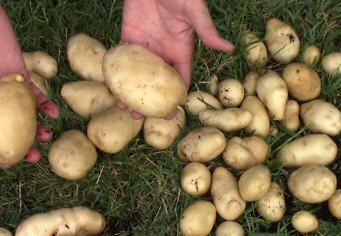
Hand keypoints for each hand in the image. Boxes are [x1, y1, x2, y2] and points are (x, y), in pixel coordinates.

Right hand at [0, 3, 58, 163]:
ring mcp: (9, 91)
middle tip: (34, 157)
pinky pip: (36, 96)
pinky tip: (54, 113)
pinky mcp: (22, 78)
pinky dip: (45, 105)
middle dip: (21, 145)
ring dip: (36, 128)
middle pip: (8, 130)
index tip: (6, 165)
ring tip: (47, 137)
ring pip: (25, 117)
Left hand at [120, 0, 233, 118]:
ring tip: (123, 108)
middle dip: (149, 101)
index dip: (176, 97)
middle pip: (156, 83)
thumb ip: (207, 31)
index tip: (170, 114)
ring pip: (137, 75)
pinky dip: (117, 73)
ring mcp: (145, 46)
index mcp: (181, 50)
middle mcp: (162, 52)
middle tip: (141, 118)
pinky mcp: (128, 37)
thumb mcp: (195, 11)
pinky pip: (122, 59)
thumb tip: (229, 48)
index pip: (180, 79)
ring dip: (130, 92)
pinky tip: (111, 88)